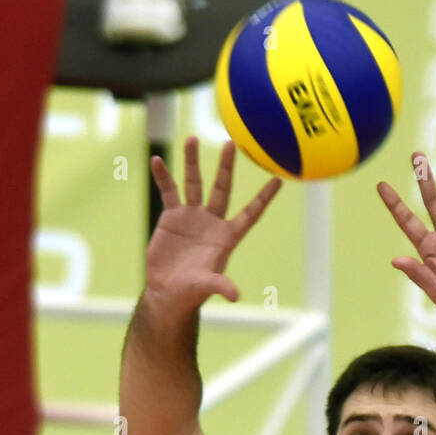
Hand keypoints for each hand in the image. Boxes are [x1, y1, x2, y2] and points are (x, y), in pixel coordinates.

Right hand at [145, 136, 281, 317]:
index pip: (250, 214)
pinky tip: (157, 160)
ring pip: (194, 183)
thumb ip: (220, 286)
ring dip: (192, 162)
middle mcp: (212, 221)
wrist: (169, 291)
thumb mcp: (207, 286)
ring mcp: (192, 216)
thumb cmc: (192, 292)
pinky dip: (163, 177)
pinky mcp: (172, 217)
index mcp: (227, 236)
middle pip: (222, 188)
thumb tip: (236, 296)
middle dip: (226, 167)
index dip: (263, 198)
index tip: (278, 180)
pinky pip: (168, 191)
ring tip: (191, 139)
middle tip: (230, 143)